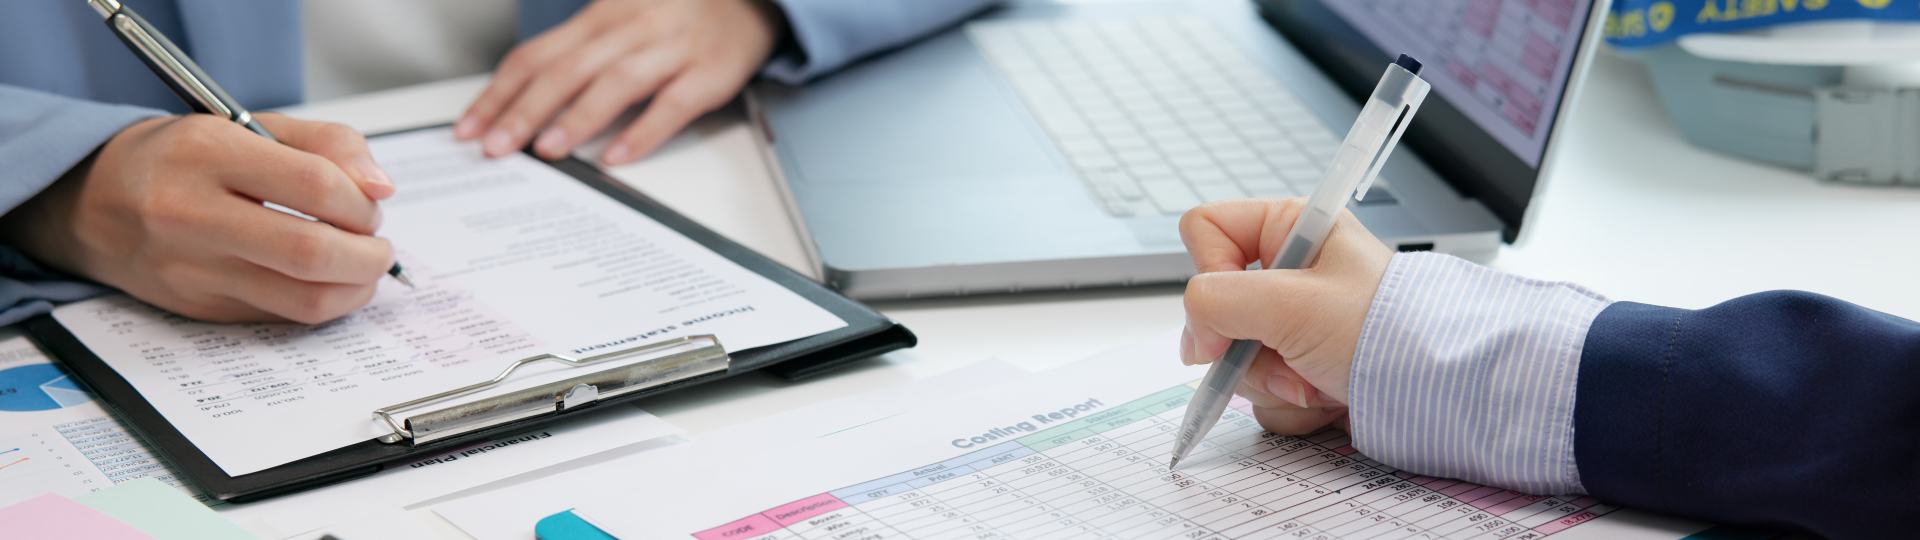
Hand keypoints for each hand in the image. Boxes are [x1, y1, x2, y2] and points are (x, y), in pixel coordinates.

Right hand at [0, 113, 396, 323]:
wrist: (92, 202)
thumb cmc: (181, 159)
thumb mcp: (247, 125)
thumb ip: (327, 144)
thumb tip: (381, 188)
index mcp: (208, 153)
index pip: (314, 185)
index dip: (361, 202)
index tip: (372, 205)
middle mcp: (191, 213)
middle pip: (311, 252)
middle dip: (369, 256)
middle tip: (379, 247)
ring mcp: (191, 269)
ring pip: (303, 299)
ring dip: (355, 289)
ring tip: (362, 267)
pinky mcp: (198, 308)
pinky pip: (281, 317)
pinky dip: (320, 304)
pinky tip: (326, 282)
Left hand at [455, 0, 785, 163]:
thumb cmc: (677, 14)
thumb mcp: (619, 16)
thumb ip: (576, 49)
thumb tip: (522, 98)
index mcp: (601, 16)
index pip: (536, 55)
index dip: (500, 93)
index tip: (470, 128)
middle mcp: (631, 28)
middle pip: (567, 69)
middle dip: (525, 109)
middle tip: (495, 147)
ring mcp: (672, 49)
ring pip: (616, 82)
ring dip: (577, 118)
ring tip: (546, 150)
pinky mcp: (710, 73)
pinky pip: (673, 103)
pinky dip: (643, 131)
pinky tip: (617, 156)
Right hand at [1177, 198, 1392, 435]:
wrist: (1438, 392)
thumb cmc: (1385, 330)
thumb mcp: (1291, 303)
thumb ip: (1216, 302)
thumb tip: (1193, 336)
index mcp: (1292, 228)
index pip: (1206, 229)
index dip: (1208, 271)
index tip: (1232, 312)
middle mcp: (1290, 274)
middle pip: (1215, 306)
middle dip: (1246, 345)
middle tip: (1285, 355)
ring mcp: (1294, 325)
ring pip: (1233, 356)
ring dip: (1271, 380)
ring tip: (1318, 381)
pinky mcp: (1302, 368)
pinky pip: (1261, 391)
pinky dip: (1290, 403)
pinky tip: (1326, 398)